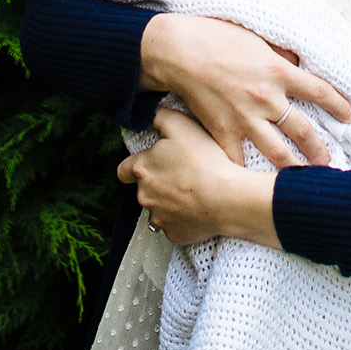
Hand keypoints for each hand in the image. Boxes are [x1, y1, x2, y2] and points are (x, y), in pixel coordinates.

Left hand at [118, 109, 279, 247]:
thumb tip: (147, 114)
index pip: (123, 170)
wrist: (227, 199)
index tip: (149, 162)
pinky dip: (183, 217)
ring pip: (159, 207)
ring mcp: (159, 218)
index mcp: (142, 170)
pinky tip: (198, 205)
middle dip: (157, 181)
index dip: (134, 165)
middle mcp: (144, 197)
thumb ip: (158, 116)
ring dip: (170, 200)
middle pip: (143, 188)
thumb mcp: (180, 125)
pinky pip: (174, 224)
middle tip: (181, 172)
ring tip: (193, 189)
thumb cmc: (204, 161)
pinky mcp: (174, 235)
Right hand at [139, 13, 350, 167]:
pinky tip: (255, 185)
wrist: (179, 50)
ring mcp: (245, 118)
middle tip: (329, 163)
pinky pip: (240, 160)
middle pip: (303, 131)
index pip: (320, 91)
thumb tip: (298, 62)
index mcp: (278, 70)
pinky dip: (248, 174)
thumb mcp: (256, 37)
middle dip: (320, 150)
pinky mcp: (223, 132)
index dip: (339, 105)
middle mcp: (267, 97)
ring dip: (294, 167)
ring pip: (278, 152)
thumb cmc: (216, 36)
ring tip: (304, 179)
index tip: (348, 116)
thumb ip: (279, 54)